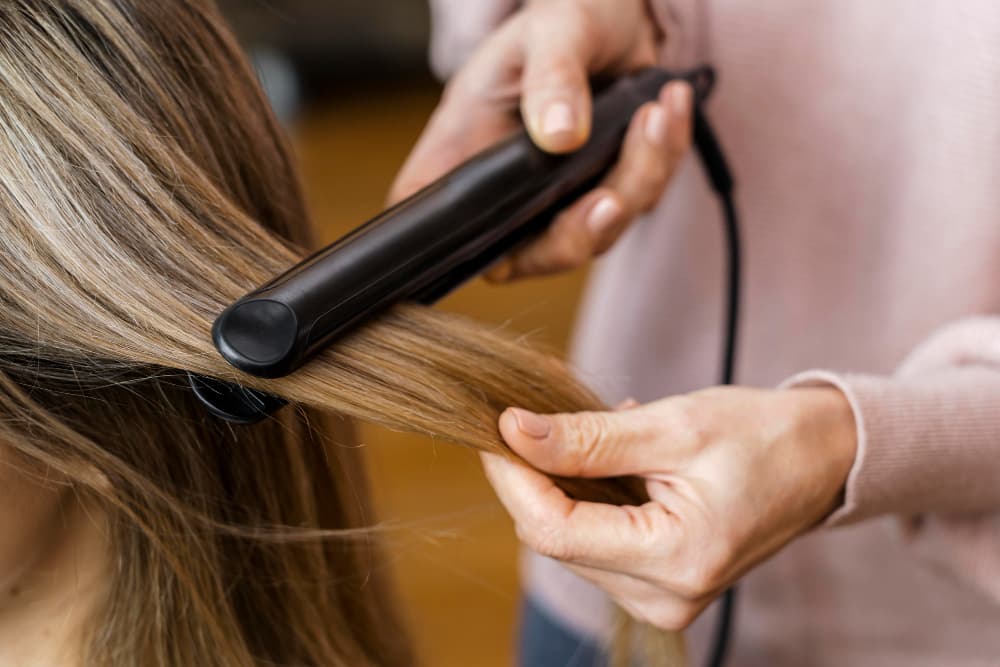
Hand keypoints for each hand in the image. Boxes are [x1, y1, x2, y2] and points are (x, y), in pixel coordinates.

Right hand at [390, 0, 692, 281]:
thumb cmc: (562, 19)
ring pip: (598, 234)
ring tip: (655, 110)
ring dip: (638, 178)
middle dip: (581, 231)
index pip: (435, 222)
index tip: (512, 227)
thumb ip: (551, 79)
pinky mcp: (604, 193)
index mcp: (462, 153)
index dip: (456, 246)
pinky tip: (669, 107)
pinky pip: (642, 200)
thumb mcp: (550, 32)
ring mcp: (557, 201)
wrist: (615, 14)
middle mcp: (505, 191)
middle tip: (613, 196)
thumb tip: (559, 137)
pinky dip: (663, 158)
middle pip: (532, 255)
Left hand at [481, 386, 857, 629]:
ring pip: (569, 539)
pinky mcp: (658, 584)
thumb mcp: (672, 425)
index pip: (554, 530)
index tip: (493, 427)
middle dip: (537, 475)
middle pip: (556, 538)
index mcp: (677, 559)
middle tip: (541, 414)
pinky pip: (596, 540)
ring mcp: (662, 598)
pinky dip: (591, 496)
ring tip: (607, 433)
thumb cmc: (762, 436)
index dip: (512, 477)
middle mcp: (665, 597)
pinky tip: (620, 460)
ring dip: (566, 482)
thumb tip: (513, 432)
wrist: (821, 459)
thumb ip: (588, 437)